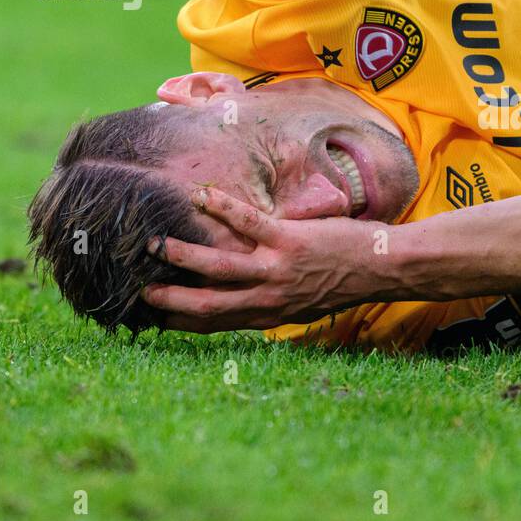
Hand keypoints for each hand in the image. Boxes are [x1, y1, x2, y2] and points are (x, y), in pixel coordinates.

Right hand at [141, 187, 396, 332]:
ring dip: (184, 255)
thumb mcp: (303, 306)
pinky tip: (199, 195)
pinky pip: (247, 223)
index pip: (215, 325)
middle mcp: (269, 299)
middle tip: (139, 289)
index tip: (152, 318)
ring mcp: (277, 270)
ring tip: (156, 244)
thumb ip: (270, 304)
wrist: (380, 267)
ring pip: (219, 267)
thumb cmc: (341, 282)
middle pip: (208, 305)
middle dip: (171, 299)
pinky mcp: (289, 241)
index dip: (181, 323)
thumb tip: (241, 305)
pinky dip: (221, 208)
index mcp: (269, 315)